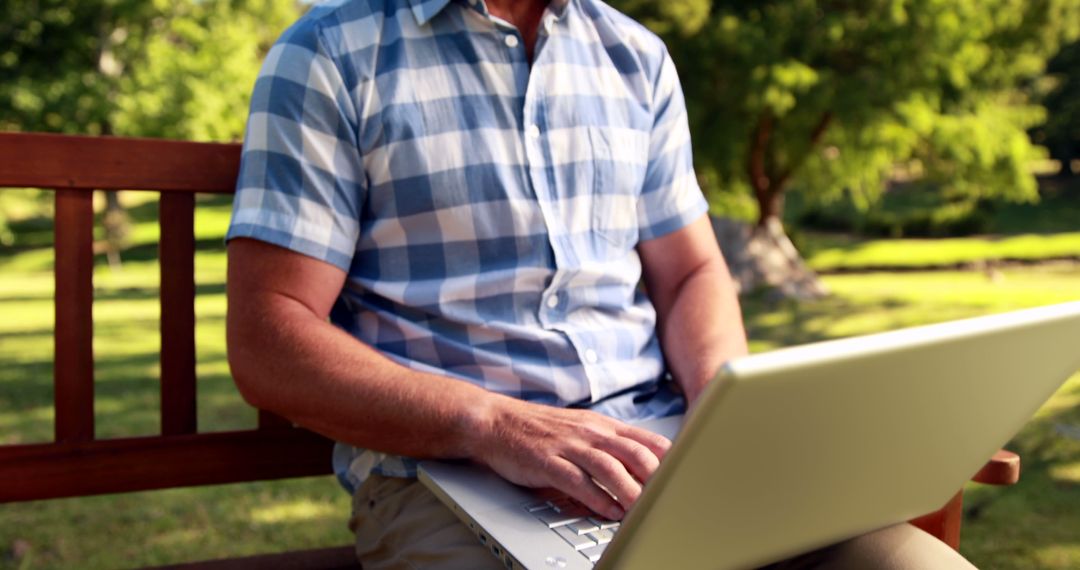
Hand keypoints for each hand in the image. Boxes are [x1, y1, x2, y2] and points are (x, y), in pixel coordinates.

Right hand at [470, 395, 670, 520]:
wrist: (496, 421)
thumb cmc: (541, 429)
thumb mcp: (582, 428)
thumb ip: (612, 445)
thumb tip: (645, 468)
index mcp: (603, 426)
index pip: (648, 441)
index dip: (670, 462)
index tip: (683, 481)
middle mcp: (590, 433)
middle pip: (635, 454)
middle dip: (656, 480)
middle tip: (667, 500)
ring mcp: (569, 446)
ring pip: (610, 469)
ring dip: (630, 493)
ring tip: (643, 511)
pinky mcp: (548, 461)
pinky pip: (578, 482)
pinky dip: (597, 499)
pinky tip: (609, 511)